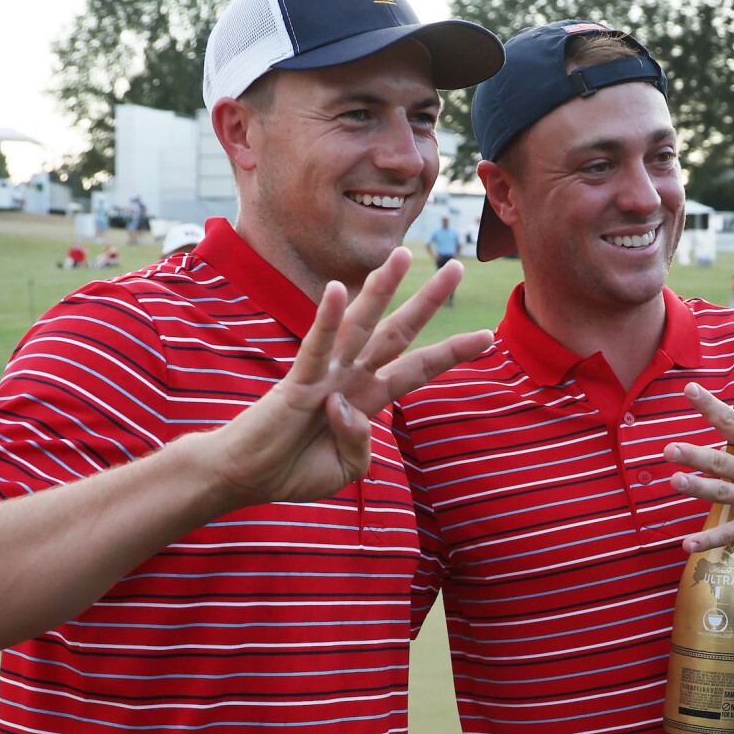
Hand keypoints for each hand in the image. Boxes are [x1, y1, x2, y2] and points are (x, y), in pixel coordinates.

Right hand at [186, 248, 491, 510]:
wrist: (246, 478)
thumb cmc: (293, 470)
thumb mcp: (346, 469)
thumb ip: (360, 441)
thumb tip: (351, 410)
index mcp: (367, 398)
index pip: (417, 369)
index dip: (451, 353)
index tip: (487, 337)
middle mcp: (350, 377)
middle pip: (397, 333)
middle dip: (427, 301)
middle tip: (458, 268)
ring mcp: (325, 375)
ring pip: (359, 326)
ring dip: (380, 290)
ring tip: (402, 255)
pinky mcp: (297, 382)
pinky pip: (315, 348)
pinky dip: (325, 320)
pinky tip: (336, 290)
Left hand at [663, 383, 733, 554]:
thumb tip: (720, 424)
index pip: (731, 422)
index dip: (709, 405)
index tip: (689, 389)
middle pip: (719, 461)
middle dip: (693, 455)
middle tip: (669, 449)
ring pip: (720, 493)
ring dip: (696, 488)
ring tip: (674, 481)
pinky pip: (727, 534)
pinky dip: (707, 540)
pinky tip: (686, 544)